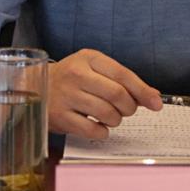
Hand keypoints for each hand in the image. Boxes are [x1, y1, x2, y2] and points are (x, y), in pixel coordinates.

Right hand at [48, 49, 162, 137]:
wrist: (33, 87)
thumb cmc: (70, 79)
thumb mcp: (93, 69)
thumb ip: (121, 80)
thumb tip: (153, 97)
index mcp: (88, 58)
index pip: (122, 74)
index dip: (143, 91)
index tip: (156, 104)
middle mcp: (76, 74)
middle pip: (117, 95)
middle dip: (129, 107)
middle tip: (125, 110)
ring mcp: (66, 95)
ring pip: (107, 114)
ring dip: (116, 120)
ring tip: (109, 117)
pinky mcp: (60, 116)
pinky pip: (93, 130)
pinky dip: (102, 132)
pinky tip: (97, 126)